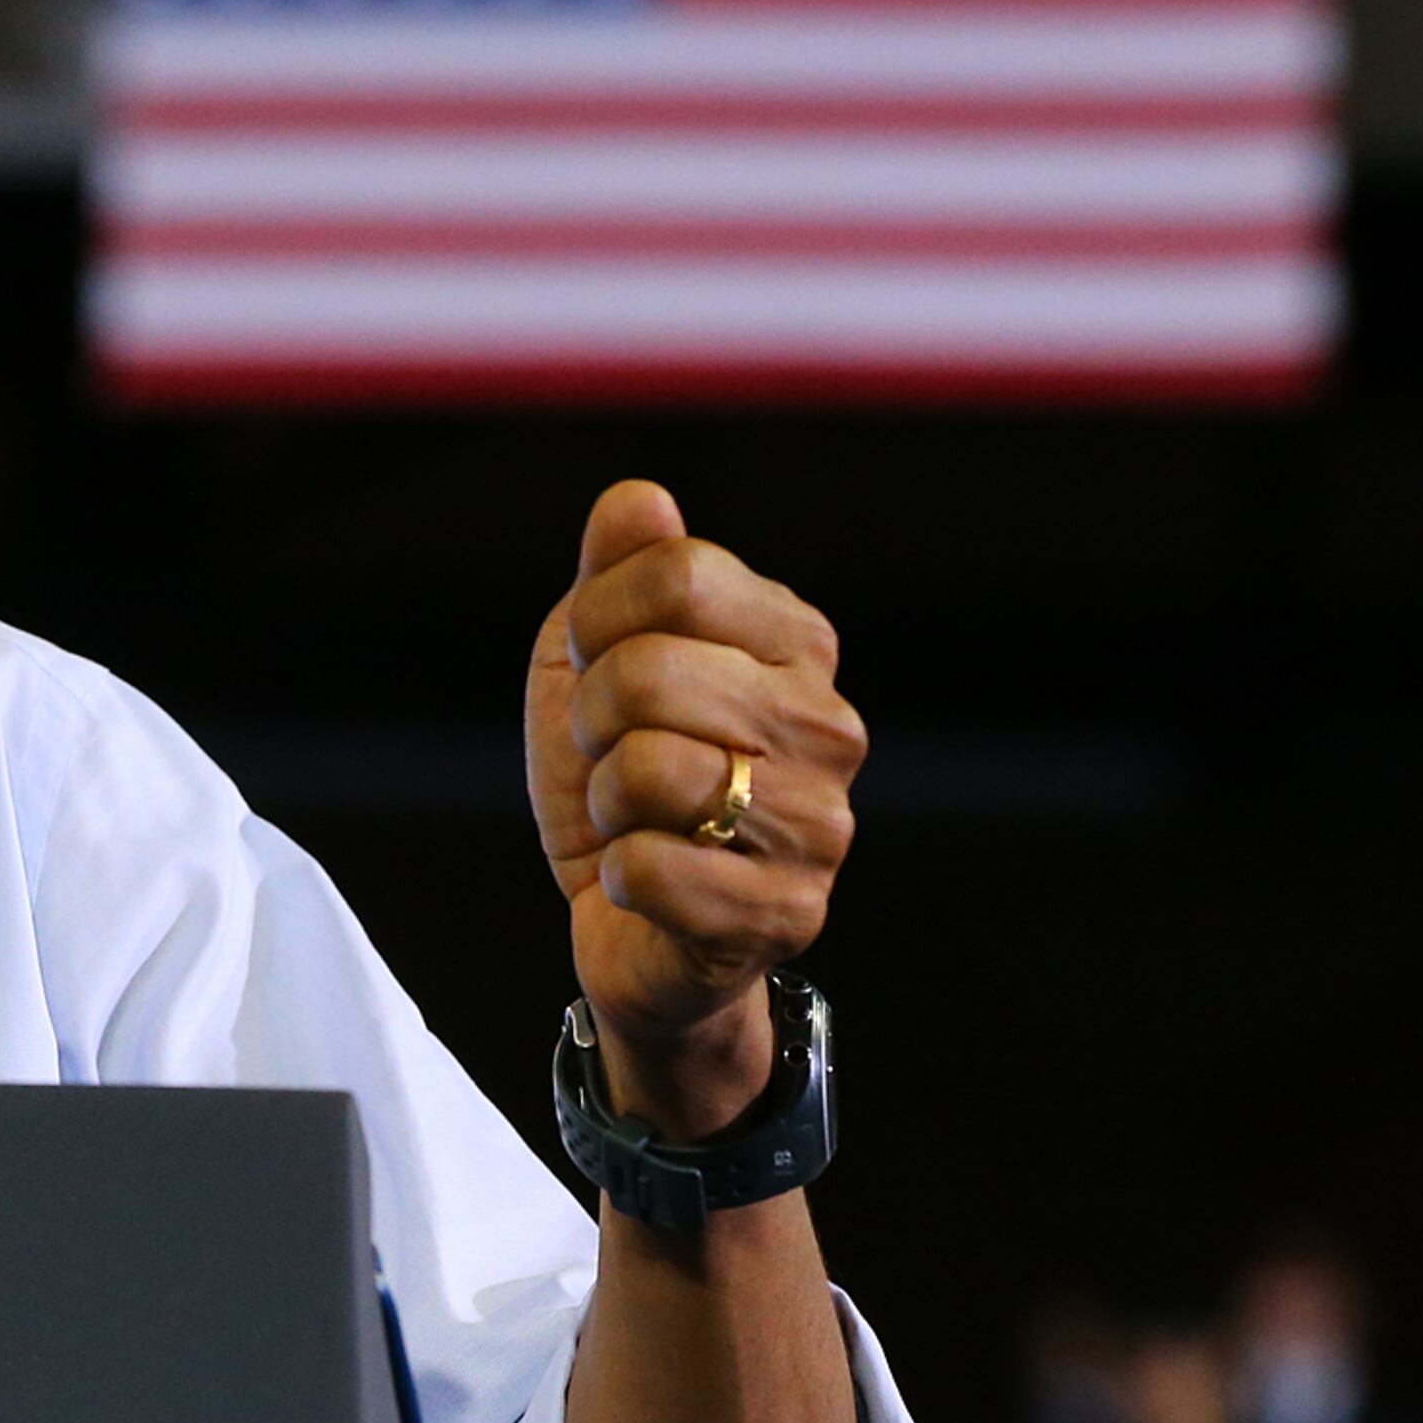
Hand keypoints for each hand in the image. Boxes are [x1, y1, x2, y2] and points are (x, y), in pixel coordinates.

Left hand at [526, 482, 863, 1136]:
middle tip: (613, 757)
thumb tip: (641, 499)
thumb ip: (618, 570)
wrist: (629, 922)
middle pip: (652, 670)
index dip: (598, 620)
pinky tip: (648, 884)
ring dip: (606, 801)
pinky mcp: (789, 915)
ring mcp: (821, 825)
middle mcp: (829, 726)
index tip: (597, 667)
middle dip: (593, 718)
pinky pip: (649, 868)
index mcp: (795, 642)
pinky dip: (618, 876)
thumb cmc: (618, 776)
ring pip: (649, 767)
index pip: (680, 570)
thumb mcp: (594, 656)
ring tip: (637, 819)